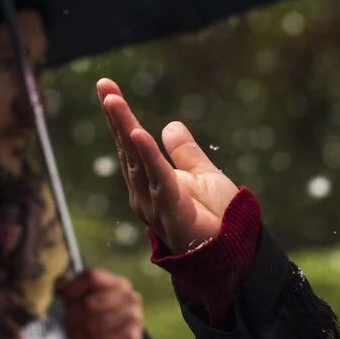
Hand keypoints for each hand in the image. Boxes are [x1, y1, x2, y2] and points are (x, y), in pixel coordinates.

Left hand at [60, 267, 144, 338]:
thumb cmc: (96, 319)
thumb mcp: (83, 300)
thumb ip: (69, 289)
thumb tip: (57, 287)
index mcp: (115, 283)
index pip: (90, 277)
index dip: (72, 288)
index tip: (62, 299)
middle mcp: (128, 296)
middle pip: (89, 303)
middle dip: (72, 319)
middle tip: (65, 328)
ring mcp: (133, 316)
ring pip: (96, 325)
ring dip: (80, 336)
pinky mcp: (133, 336)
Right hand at [96, 77, 238, 253]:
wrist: (236, 252)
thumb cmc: (218, 218)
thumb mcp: (203, 174)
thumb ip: (185, 153)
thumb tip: (170, 125)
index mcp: (151, 181)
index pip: (131, 143)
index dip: (119, 116)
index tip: (107, 86)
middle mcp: (145, 192)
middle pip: (128, 148)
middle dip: (115, 117)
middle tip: (104, 86)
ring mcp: (155, 204)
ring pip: (137, 161)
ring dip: (125, 128)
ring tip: (114, 101)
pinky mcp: (172, 213)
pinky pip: (159, 180)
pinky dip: (149, 157)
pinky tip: (139, 135)